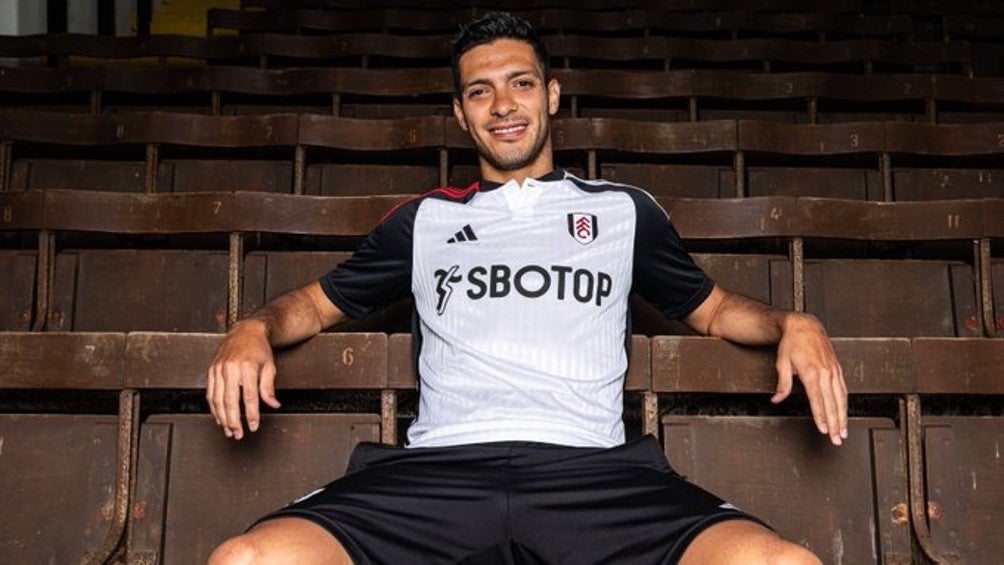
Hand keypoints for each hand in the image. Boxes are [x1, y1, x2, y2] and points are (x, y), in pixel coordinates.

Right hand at [206, 319, 280, 439]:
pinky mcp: (212, 370)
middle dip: (234, 420)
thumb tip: (273, 404)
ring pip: (217, 399)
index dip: (251, 414)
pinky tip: (219, 417)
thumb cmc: (259, 349)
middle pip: (230, 401)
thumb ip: (268, 388)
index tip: (253, 426)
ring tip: (229, 430)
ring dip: (222, 418)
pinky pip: (210, 393)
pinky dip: (214, 407)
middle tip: (238, 433)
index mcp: (247, 367)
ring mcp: (219, 369)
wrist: (245, 331)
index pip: (249, 396)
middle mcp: (231, 368)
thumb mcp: (269, 367)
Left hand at [772, 313, 847, 445]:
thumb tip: (776, 399)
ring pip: (841, 398)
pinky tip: (844, 413)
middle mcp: (825, 372)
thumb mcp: (782, 363)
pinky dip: (845, 403)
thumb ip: (782, 384)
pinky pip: (843, 389)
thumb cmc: (792, 343)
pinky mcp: (837, 368)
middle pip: (832, 403)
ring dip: (843, 416)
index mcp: (811, 373)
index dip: (820, 417)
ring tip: (843, 431)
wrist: (805, 325)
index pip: (817, 401)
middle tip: (837, 439)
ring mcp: (833, 370)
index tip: (823, 430)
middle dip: (835, 423)